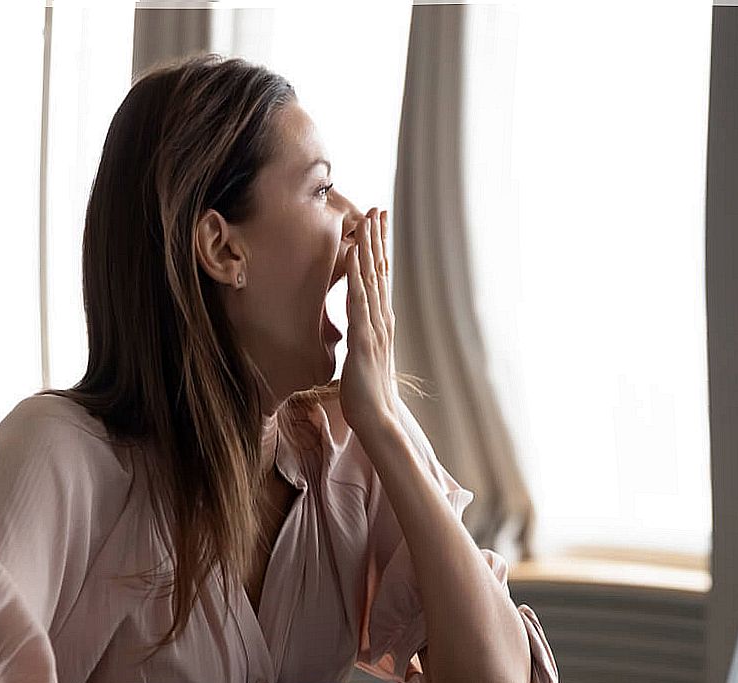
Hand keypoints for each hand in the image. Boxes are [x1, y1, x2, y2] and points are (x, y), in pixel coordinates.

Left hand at [339, 209, 398, 441]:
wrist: (377, 418)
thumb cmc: (368, 393)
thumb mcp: (364, 358)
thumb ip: (363, 340)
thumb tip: (358, 331)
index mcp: (381, 323)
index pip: (381, 280)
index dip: (379, 252)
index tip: (378, 227)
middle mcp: (382, 319)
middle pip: (381, 271)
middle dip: (378, 239)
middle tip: (378, 209)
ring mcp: (375, 326)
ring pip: (373, 278)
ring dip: (370, 247)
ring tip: (368, 220)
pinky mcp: (364, 338)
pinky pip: (359, 300)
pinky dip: (358, 274)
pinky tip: (355, 254)